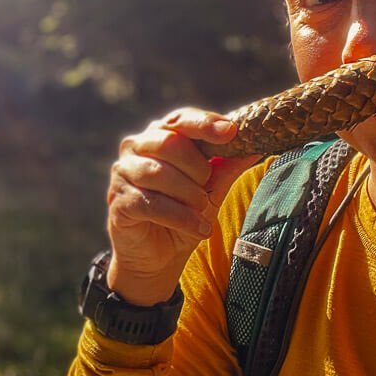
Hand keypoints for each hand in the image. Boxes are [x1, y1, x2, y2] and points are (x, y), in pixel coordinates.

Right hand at [106, 108, 260, 305]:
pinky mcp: (119, 201)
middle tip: (207, 190)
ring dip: (189, 195)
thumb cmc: (183, 214)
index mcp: (159, 135)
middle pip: (169, 142)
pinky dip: (181, 217)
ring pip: (159, 173)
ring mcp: (123, 173)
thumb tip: (256, 147)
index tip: (231, 131)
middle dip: (197, 168)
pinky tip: (197, 229)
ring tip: (201, 212)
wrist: (158, 256)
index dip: (205, 124)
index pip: (181, 119)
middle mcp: (136, 148)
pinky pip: (152, 203)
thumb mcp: (211, 190)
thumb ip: (226, 167)